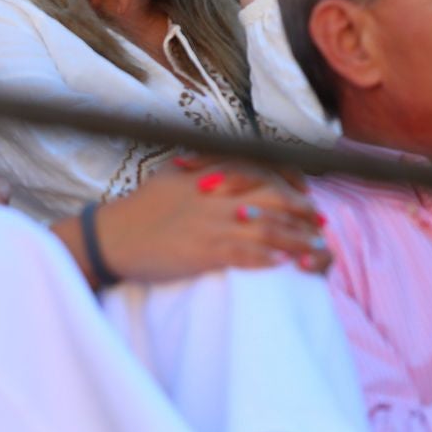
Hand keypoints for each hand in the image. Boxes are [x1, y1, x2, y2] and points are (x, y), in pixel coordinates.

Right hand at [89, 158, 327, 282]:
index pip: (263, 172)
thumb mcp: (173, 176)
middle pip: (273, 197)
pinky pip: (245, 254)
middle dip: (303, 211)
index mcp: (210, 175)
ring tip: (316, 249)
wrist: (110, 236)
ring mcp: (211, 222)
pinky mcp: (204, 250)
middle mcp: (216, 195)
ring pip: (266, 227)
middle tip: (321, 224)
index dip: (291, 184)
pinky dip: (269, 259)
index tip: (307, 195)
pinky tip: (286, 265)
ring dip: (296, 239)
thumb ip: (202, 168)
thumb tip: (224, 166)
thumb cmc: (140, 208)